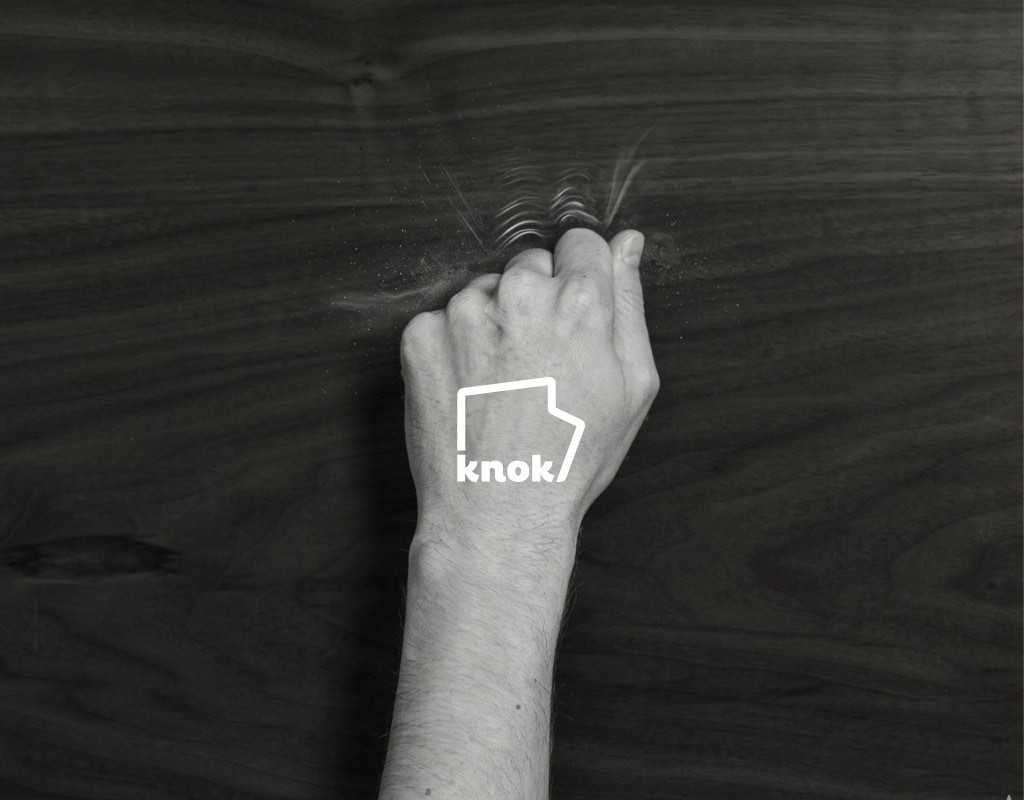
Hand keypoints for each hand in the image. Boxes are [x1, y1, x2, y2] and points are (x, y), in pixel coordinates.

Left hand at [399, 228, 658, 565]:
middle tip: (537, 365)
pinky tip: (470, 390)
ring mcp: (463, 313)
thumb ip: (630, 302)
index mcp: (579, 302)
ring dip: (492, 322)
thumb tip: (628, 243)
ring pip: (485, 291)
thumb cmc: (570, 457)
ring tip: (501, 385)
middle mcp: (518, 296)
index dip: (580, 280)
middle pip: (530, 265)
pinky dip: (453, 346)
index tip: (572, 319)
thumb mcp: (631, 385)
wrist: (497, 513)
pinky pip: (443, 319)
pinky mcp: (420, 336)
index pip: (580, 244)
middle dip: (537, 301)